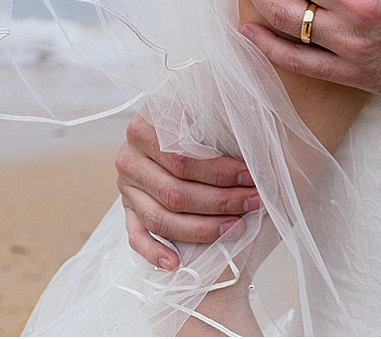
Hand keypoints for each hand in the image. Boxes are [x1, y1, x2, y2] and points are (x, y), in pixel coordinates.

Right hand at [116, 112, 258, 268]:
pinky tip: (175, 263)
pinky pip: (137, 237)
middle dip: (220, 201)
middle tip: (253, 202)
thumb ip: (213, 128)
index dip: (220, 172)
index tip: (252, 176)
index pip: (181, 159)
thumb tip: (253, 148)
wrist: (165, 134)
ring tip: (236, 229)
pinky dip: (154, 252)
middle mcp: (129, 160)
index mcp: (143, 130)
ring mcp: (127, 189)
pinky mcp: (128, 212)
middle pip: (174, 192)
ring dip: (202, 229)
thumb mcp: (199, 117)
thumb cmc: (195, 129)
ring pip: (160, 218)